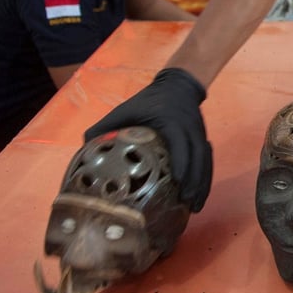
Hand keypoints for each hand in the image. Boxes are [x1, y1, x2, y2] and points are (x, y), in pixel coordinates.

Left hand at [85, 68, 211, 211]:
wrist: (177, 86)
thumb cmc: (147, 101)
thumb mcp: (124, 109)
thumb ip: (104, 127)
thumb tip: (84, 148)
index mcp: (171, 120)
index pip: (180, 141)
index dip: (182, 160)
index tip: (178, 180)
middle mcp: (189, 128)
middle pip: (198, 155)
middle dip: (194, 180)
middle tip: (186, 202)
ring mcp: (199, 133)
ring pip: (205, 160)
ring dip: (202, 183)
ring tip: (195, 206)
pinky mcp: (203, 139)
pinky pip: (207, 160)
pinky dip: (206, 179)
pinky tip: (200, 195)